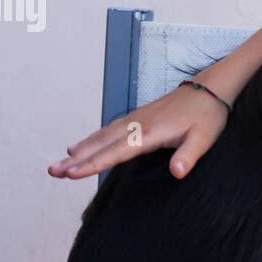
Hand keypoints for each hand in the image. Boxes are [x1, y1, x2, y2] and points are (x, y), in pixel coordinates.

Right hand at [47, 80, 229, 179]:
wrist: (210, 88)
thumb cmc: (208, 115)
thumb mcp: (204, 138)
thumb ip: (189, 155)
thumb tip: (178, 173)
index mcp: (150, 132)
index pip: (116, 152)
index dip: (93, 164)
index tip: (71, 173)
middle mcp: (137, 125)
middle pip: (101, 145)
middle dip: (75, 160)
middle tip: (51, 172)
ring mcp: (135, 119)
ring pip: (101, 137)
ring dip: (79, 150)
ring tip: (58, 165)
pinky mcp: (137, 118)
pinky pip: (107, 131)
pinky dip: (91, 140)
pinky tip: (79, 147)